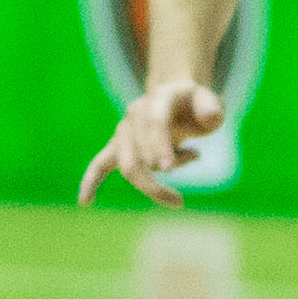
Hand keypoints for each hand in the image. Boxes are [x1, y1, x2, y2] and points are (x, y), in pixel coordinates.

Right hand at [78, 74, 229, 206]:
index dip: (159, 143)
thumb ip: (212, 108)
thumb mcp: (211, 102)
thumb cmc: (197, 105)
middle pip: (138, 151)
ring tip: (177, 201)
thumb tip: (209, 119)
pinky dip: (91, 181)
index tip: (167, 169)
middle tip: (179, 202)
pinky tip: (85, 201)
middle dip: (155, 179)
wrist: (180, 100)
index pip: (156, 120)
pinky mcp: (119, 146)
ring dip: (149, 187)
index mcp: (160, 96)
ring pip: (127, 165)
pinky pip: (100, 164)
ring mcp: (126, 129)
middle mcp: (137, 111)